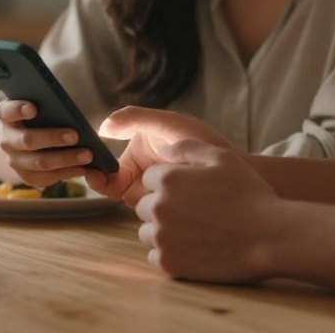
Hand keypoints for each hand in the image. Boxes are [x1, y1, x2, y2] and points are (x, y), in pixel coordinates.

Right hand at [0, 99, 98, 187]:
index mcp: (8, 116)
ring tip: (87, 155)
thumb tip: (72, 113)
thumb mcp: (43, 107)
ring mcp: (14, 160)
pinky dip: (67, 173)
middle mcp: (7, 139)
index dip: (19, 109)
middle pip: (27, 140)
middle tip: (75, 135)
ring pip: (39, 162)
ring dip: (65, 159)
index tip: (34, 108)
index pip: (7, 111)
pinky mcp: (26, 177)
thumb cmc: (43, 117)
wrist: (32, 142)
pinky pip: (46, 178)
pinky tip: (83, 168)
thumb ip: (52, 106)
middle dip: (52, 137)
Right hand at [86, 107, 231, 205]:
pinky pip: (145, 215)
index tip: (93, 169)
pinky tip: (140, 202)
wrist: (242, 175)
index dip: (98, 166)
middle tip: (98, 181)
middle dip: (101, 183)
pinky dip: (138, 211)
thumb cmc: (208, 144)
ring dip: (119, 197)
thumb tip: (102, 126)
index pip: (110, 162)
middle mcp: (143, 173)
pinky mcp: (167, 211)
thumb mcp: (171, 125)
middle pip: (112, 184)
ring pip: (125, 199)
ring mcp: (155, 193)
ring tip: (118, 189)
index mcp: (140, 149)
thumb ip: (137, 119)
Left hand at [135, 138, 281, 283]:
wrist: (270, 237)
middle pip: (145, 206)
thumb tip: (160, 150)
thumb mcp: (222, 157)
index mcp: (167, 179)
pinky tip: (194, 249)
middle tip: (195, 213)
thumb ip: (187, 148)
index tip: (191, 192)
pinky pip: (156, 257)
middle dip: (164, 207)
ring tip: (196, 232)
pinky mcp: (170, 264)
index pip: (149, 179)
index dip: (170, 184)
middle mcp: (158, 208)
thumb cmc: (250, 194)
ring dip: (165, 231)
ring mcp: (162, 238)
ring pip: (148, 232)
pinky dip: (170, 254)